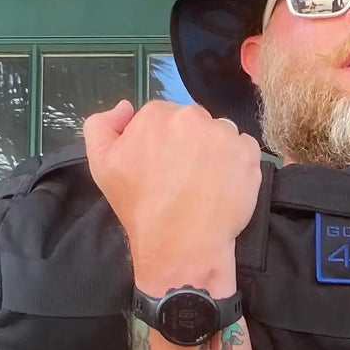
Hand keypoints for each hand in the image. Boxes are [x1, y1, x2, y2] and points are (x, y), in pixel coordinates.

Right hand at [83, 100, 261, 293]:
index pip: (163, 117)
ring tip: (206, 183)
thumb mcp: (101, 164)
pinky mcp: (248, 152)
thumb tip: (124, 107)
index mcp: (156, 114)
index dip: (163, 143)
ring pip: (220, 134)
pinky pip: (244, 148)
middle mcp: (192, 116)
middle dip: (189, 143)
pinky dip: (237, 163)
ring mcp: (224, 133)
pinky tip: (224, 185)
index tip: (162, 166)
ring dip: (215, 151)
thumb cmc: (139, 206)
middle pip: (194, 122)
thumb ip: (101, 126)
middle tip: (183, 177)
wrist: (181, 242)